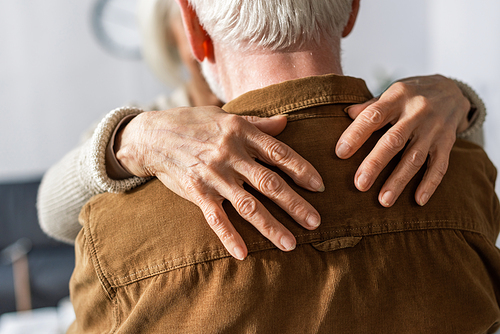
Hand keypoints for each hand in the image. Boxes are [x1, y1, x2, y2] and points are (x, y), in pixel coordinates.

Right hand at [115, 106, 323, 259]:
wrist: (154, 135)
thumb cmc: (194, 123)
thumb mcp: (227, 117)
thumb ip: (258, 123)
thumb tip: (287, 121)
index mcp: (242, 133)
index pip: (279, 153)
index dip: (302, 170)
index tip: (319, 186)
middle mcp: (231, 154)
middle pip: (269, 183)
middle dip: (295, 204)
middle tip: (315, 222)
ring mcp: (214, 175)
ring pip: (248, 205)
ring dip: (271, 226)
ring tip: (291, 244)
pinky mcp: (197, 192)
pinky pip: (216, 218)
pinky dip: (229, 237)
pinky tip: (243, 254)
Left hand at [335, 75, 469, 206]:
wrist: (453, 90)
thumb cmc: (411, 94)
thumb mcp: (391, 92)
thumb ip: (370, 106)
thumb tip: (346, 114)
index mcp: (397, 97)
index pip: (373, 115)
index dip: (356, 134)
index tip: (340, 153)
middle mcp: (417, 112)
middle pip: (394, 140)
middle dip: (375, 163)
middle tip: (359, 184)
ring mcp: (434, 128)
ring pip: (414, 157)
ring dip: (399, 181)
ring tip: (383, 201)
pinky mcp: (448, 142)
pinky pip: (440, 165)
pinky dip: (429, 184)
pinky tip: (418, 200)